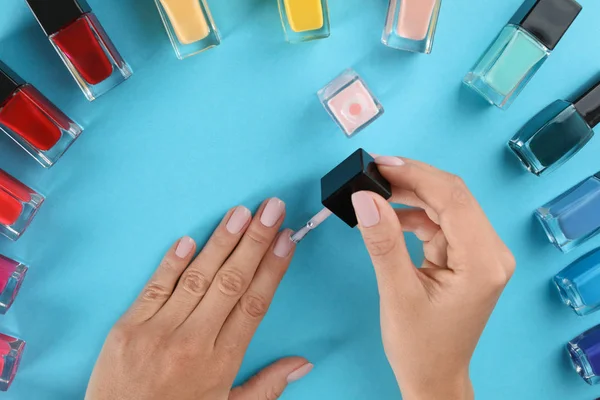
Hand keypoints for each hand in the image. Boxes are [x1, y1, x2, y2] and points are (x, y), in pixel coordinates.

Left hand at [85, 198, 312, 399]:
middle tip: (271, 209)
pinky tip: (189, 239)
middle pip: (231, 282)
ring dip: (220, 242)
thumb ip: (267, 386)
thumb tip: (303, 363)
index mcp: (221, 362)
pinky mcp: (127, 328)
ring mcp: (157, 332)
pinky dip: (172, 263)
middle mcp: (192, 342)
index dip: (272, 268)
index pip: (254, 304)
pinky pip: (155, 288)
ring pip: (197, 278)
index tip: (286, 240)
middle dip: (254, 241)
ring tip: (240, 213)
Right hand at [351, 157, 514, 399]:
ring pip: (446, 206)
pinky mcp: (467, 256)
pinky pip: (440, 223)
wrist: (434, 378)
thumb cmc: (420, 346)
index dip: (416, 175)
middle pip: (453, 197)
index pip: (453, 199)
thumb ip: (383, 242)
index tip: (380, 164)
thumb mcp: (397, 293)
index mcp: (483, 262)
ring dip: (411, 196)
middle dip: (412, 181)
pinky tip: (389, 217)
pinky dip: (414, 216)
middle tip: (373, 172)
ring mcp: (481, 254)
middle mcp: (490, 252)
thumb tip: (365, 198)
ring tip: (375, 192)